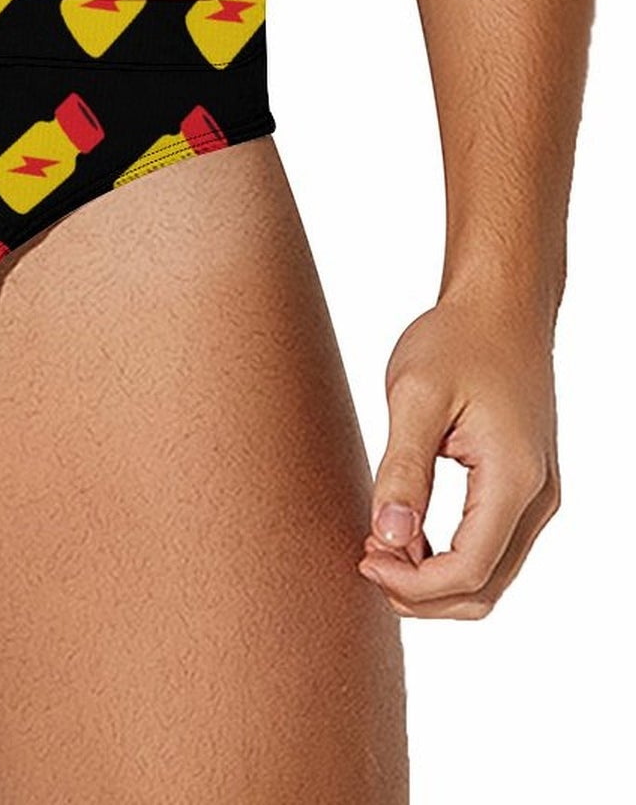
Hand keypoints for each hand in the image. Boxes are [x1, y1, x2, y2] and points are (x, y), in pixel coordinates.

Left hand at [358, 293, 560, 618]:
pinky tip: (402, 532)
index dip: (412, 582)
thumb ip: (403, 468)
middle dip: (421, 592)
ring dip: (434, 580)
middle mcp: (537, 499)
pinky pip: (492, 547)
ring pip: (491, 576)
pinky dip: (448, 557)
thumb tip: (389, 536)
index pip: (469, 570)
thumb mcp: (415, 396)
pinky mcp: (523, 487)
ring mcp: (536, 496)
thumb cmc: (455, 341)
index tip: (363, 555)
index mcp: (514, 479)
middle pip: (485, 588)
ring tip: (377, 546)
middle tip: (364, 557)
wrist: (499, 309)